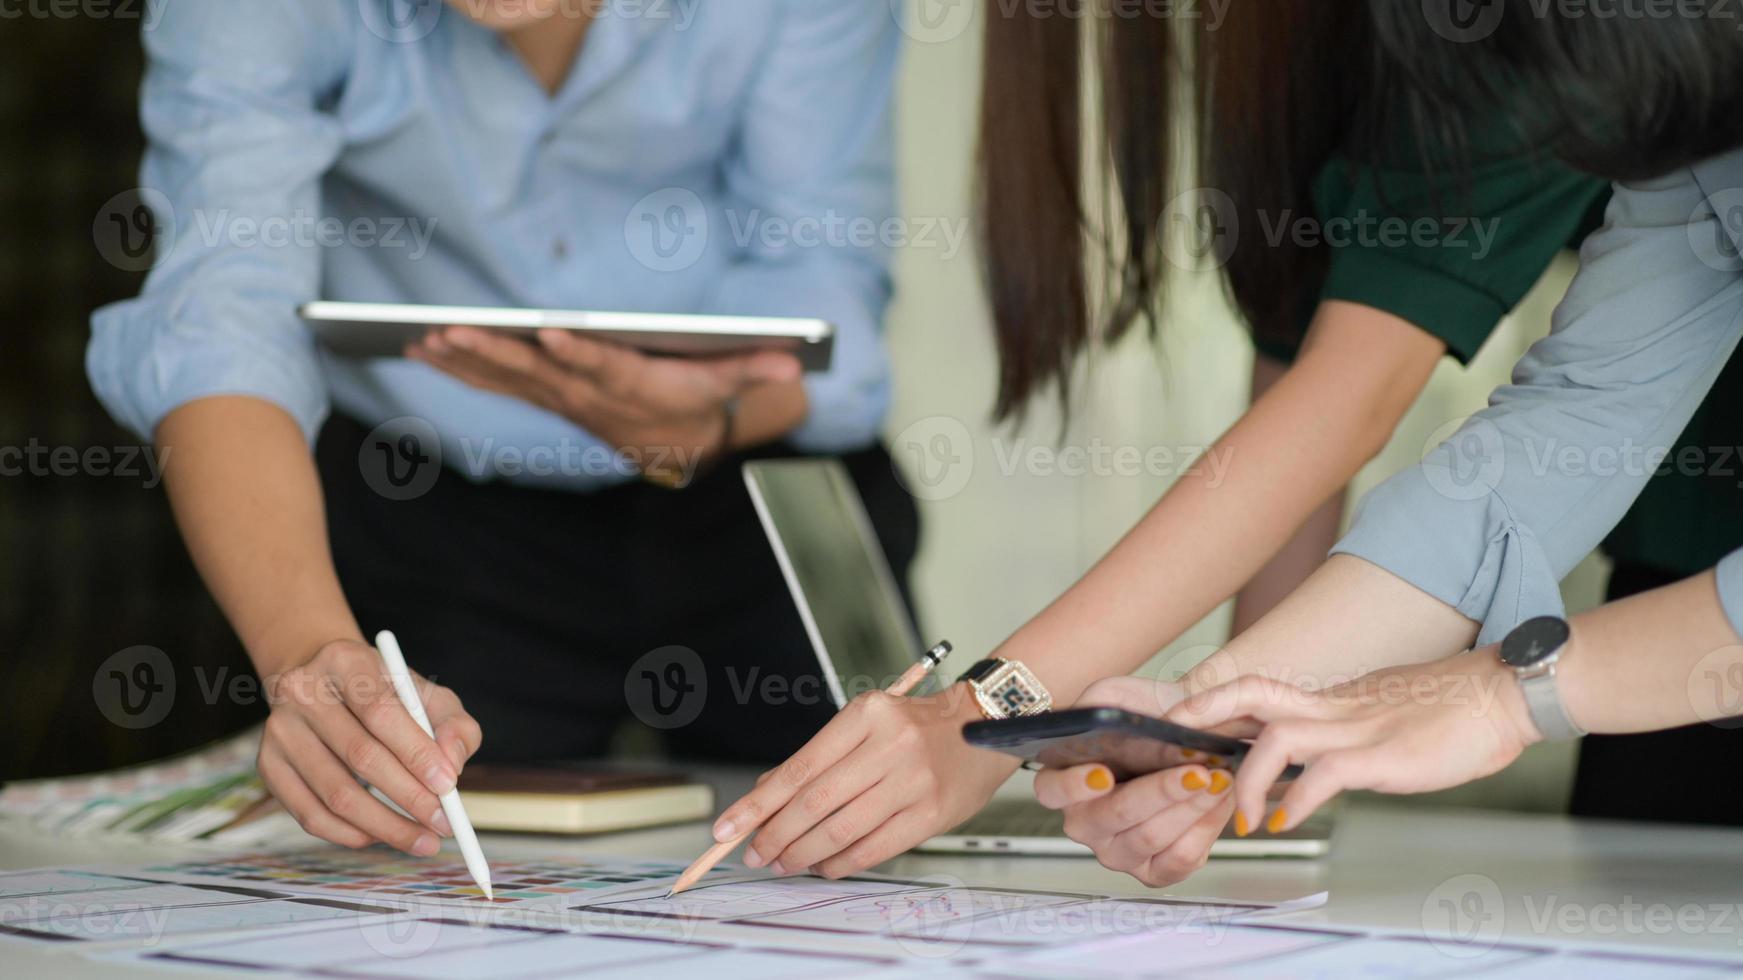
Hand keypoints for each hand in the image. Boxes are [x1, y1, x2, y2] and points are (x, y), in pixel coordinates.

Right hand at [258, 638, 482, 854]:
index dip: (417, 752)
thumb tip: (452, 765)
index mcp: (344, 661)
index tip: (449, 786)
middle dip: (409, 797)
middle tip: (445, 824)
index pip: (381, 711)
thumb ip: (452, 724)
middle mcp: (302, 692)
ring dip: (386, 826)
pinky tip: (382, 836)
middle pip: (360, 755)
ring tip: (423, 840)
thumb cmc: (386, 695)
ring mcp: (279, 731)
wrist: (326, 687)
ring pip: (335, 793)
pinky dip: (352, 834)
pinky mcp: (268, 766)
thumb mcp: (426, 695)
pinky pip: (310, 815)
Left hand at [409, 326, 800, 479]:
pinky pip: (499, 383)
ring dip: (467, 360)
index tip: (549, 332)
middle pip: (540, 372)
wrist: (676, 448)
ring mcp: (564, 400)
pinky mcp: (547, 397)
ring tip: (426, 338)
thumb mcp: (731, 386)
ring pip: (510, 378)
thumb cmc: (700, 403)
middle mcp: (591, 397)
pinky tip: (424, 348)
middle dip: (496, 351)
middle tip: (452, 330)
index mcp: (634, 387)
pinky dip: (462, 368)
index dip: (578, 352)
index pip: (604, 368)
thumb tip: (795, 364)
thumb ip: (756, 370)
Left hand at [711, 684, 1017, 877]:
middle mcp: (890, 745)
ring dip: (803, 853)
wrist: (986, 725)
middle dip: (775, 834)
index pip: (799, 767)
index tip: (730, 825)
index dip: (759, 803)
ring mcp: (913, 781)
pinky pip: (873, 847)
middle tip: (755, 852)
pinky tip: (823, 864)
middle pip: (815, 802)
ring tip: (783, 861)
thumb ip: (819, 758)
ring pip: (841, 829)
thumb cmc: (918, 726)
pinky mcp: (932, 813)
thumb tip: (765, 794)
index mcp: (867, 714)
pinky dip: (840, 862)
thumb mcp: (865, 724)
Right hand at [1032, 676, 1234, 886]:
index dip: (1073, 785)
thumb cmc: (1147, 718)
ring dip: (1190, 807)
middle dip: (1158, 792)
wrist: (1189, 733)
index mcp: (1062, 783)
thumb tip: (1110, 726)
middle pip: (1112, 816)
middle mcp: (1085, 823)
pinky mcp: (1155, 871)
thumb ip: (1098, 706)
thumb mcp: (1114, 696)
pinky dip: (1205, 827)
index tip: (1103, 773)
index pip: (1051, 791)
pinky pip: (1179, 859)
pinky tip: (1218, 800)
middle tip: (1195, 771)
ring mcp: (1118, 851)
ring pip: (1150, 837)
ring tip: (1218, 779)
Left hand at [1168, 648, 1538, 835]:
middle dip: (1205, 713)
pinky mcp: (1383, 755)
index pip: (1261, 690)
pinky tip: (1288, 821)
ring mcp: (1358, 728)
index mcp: (1335, 699)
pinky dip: (1299, 799)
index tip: (1185, 719)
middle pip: (1253, 694)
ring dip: (1249, 780)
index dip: (1217, 701)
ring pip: (1278, 738)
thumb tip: (1319, 765)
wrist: (1502, 696)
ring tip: (1244, 816)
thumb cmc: (1453, 710)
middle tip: (1176, 741)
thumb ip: (1346, 734)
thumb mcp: (1384, 716)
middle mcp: (1336, 708)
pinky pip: (1327, 773)